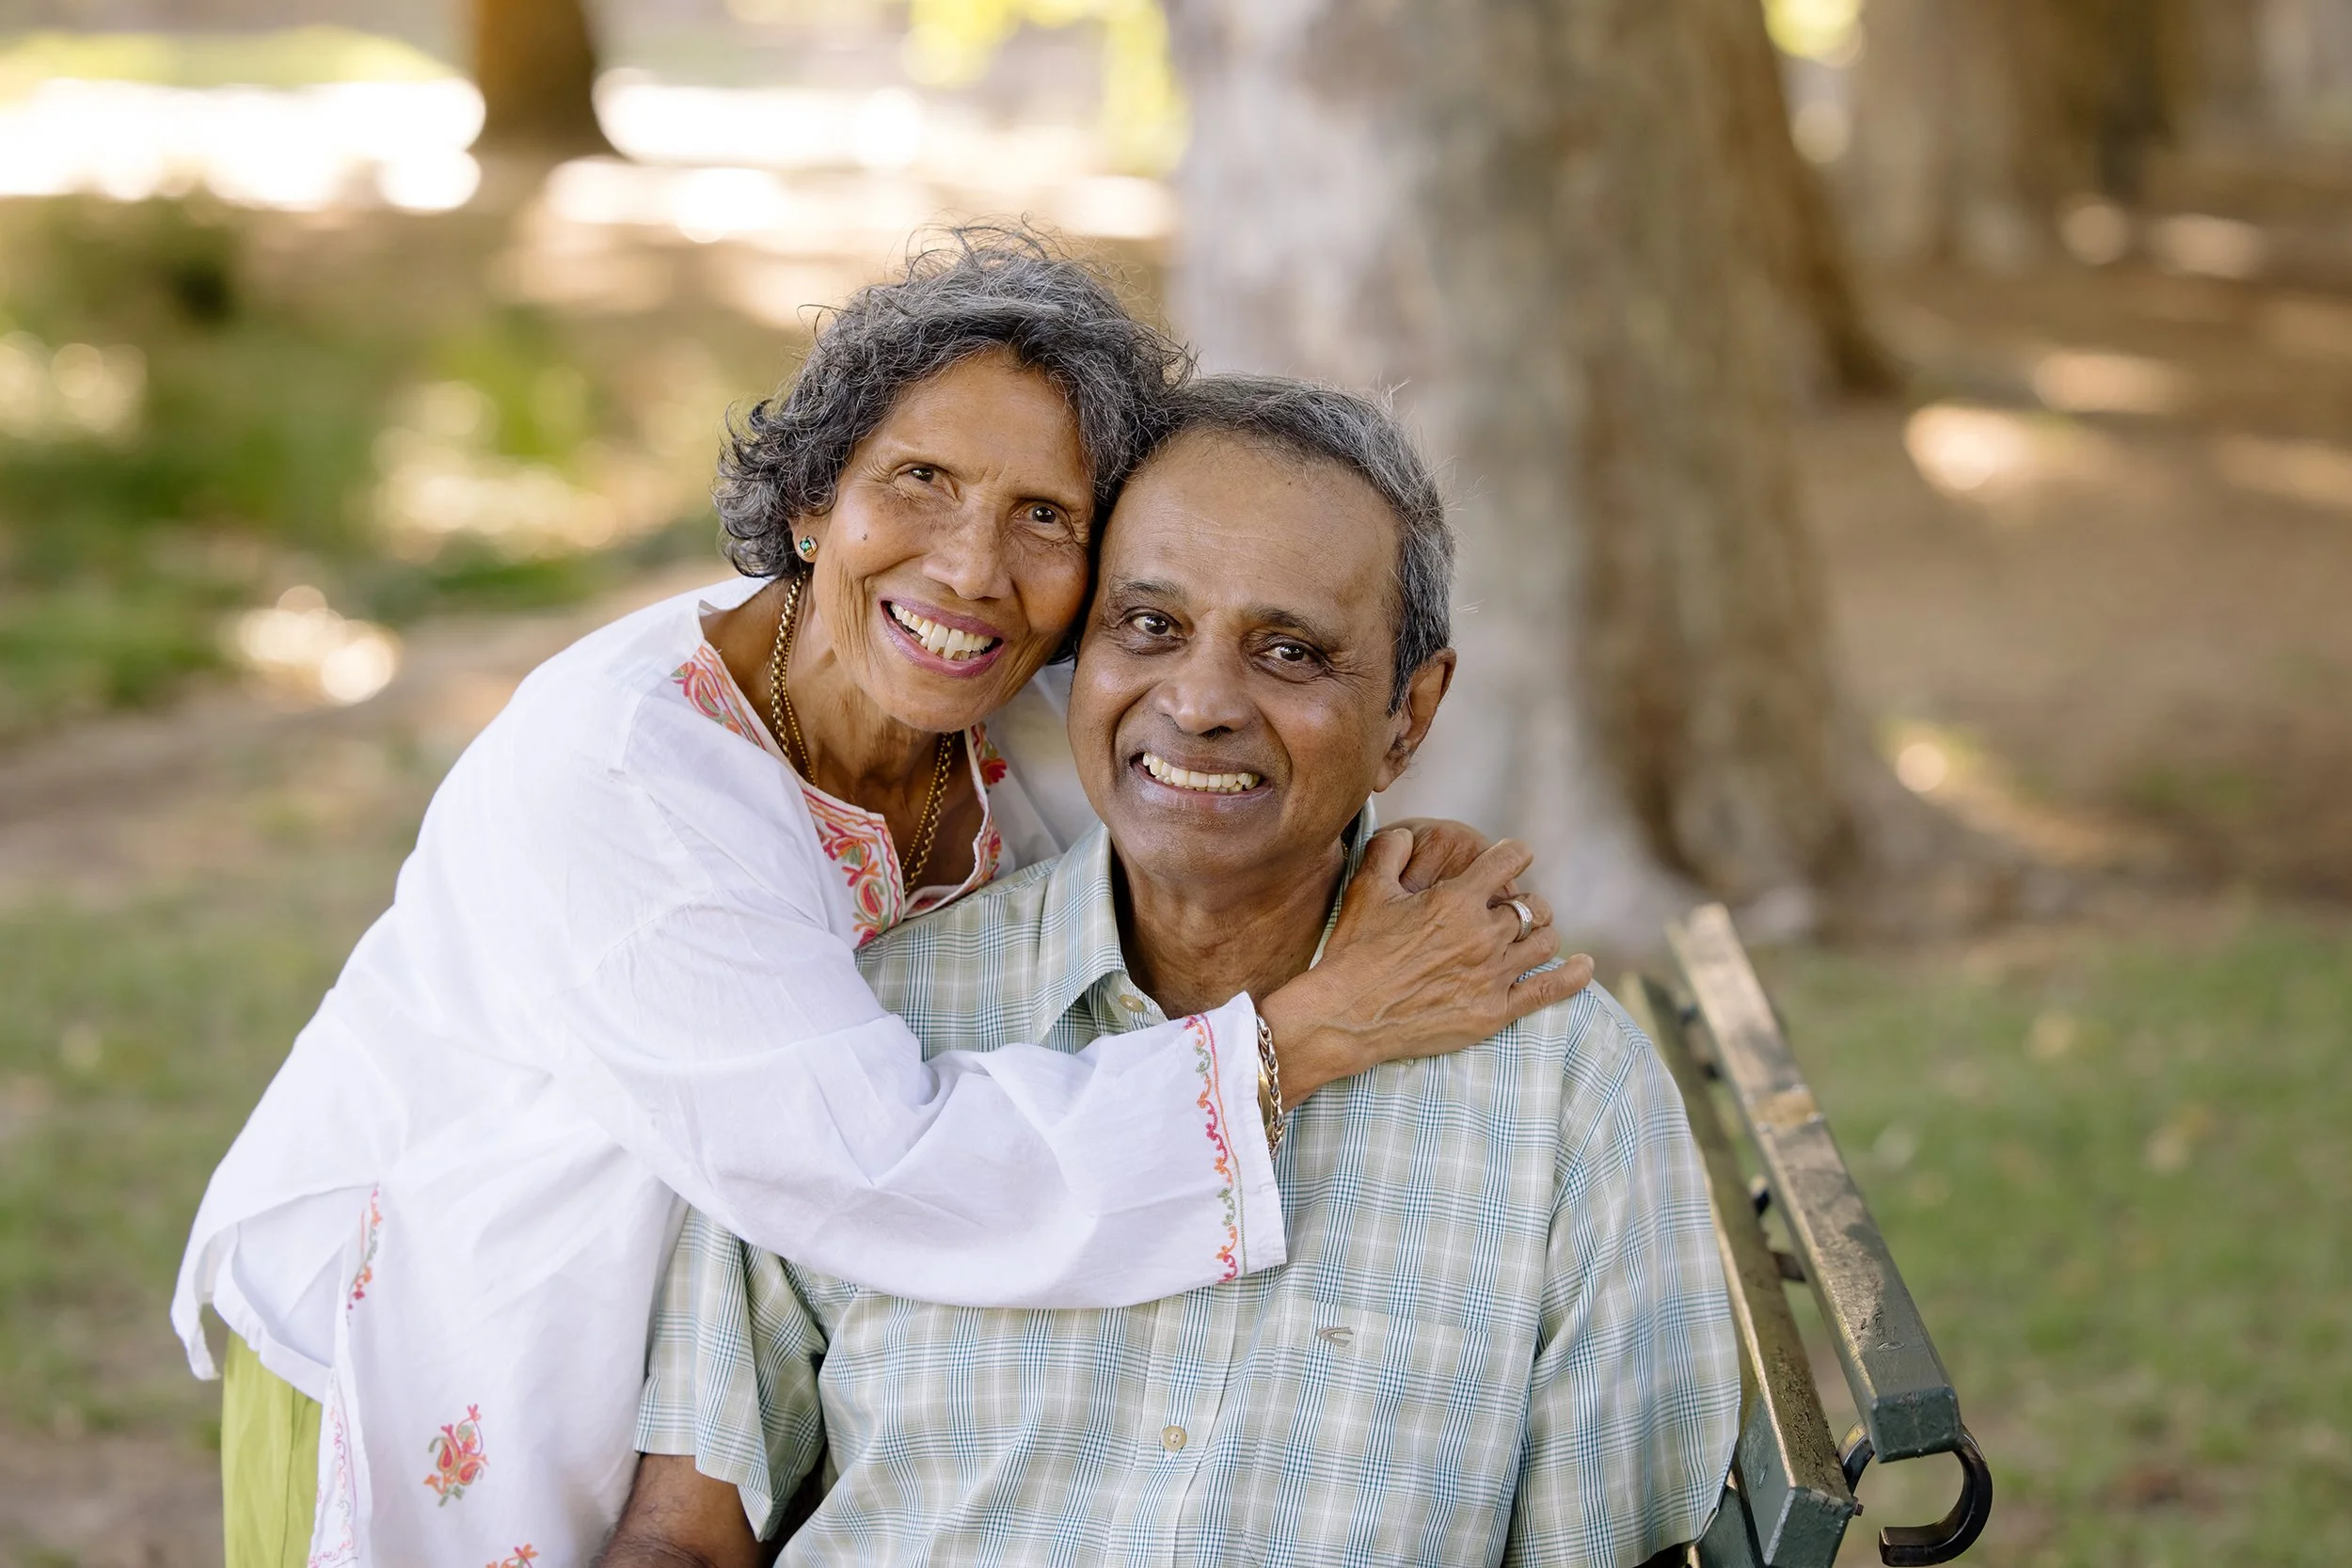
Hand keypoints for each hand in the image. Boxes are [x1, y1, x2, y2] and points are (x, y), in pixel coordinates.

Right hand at [1257, 829, 1594, 1102]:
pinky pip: (1547, 990)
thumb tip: (1409, 834)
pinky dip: (1572, 976)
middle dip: (1525, 902)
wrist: (1345, 1016)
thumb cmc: (1354, 951)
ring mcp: (1492, 976)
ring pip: (1542, 943)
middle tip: (1513, 907)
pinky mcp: (1494, 1012)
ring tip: (1531, 935)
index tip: (1513, 856)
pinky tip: (1584, 966)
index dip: (1513, 854)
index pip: (1508, 860)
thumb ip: (1391, 850)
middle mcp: (1483, 935)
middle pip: (1531, 907)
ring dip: (1540, 934)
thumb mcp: (1366, 889)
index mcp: (1457, 900)